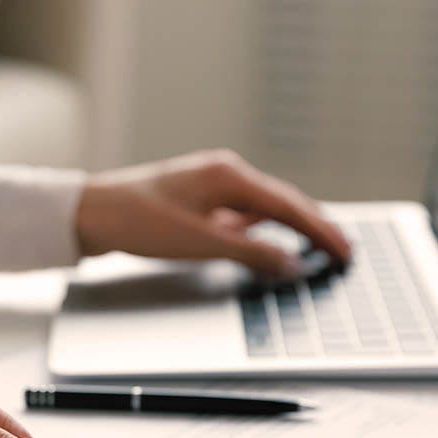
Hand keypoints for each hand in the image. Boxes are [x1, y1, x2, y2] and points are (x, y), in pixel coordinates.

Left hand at [75, 149, 350, 275]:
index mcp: (230, 176)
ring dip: (287, 227)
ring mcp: (210, 184)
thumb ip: (252, 254)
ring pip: (262, 207)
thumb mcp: (201, 244)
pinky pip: (240, 212)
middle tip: (342, 251)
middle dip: (313, 226)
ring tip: (314, 248)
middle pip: (282, 201)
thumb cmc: (139, 222)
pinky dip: (259, 228)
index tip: (346, 251)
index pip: (289, 205)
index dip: (321, 231)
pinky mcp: (196, 198)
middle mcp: (224, 173)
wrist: (91, 213)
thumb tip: (294, 264)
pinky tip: (262, 241)